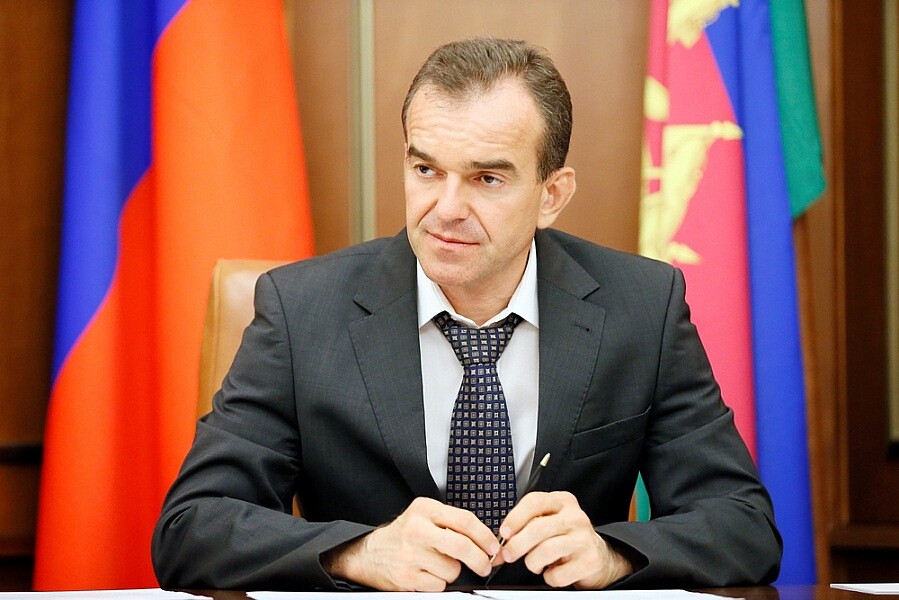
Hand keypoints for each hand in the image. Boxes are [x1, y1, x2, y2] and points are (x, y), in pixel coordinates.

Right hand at [325, 497, 499, 590]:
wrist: (369, 554)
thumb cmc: (403, 535)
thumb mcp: (424, 517)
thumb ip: (451, 523)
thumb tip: (484, 540)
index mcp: (425, 509)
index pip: (464, 520)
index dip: (484, 536)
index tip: (493, 547)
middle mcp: (417, 529)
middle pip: (462, 546)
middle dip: (479, 559)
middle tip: (484, 565)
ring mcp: (411, 553)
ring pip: (452, 569)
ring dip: (453, 572)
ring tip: (439, 565)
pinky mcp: (407, 576)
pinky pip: (439, 585)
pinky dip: (438, 583)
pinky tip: (427, 574)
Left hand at [497, 491, 633, 588]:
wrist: (600, 555)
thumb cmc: (567, 537)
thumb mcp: (549, 523)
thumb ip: (525, 528)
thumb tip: (498, 548)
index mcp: (562, 501)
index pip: (534, 502)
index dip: (515, 518)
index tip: (504, 533)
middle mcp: (575, 517)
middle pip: (537, 528)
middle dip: (517, 545)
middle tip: (508, 555)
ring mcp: (584, 539)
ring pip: (545, 551)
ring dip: (532, 562)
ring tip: (535, 564)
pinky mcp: (590, 561)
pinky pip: (558, 574)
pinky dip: (549, 577)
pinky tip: (553, 571)